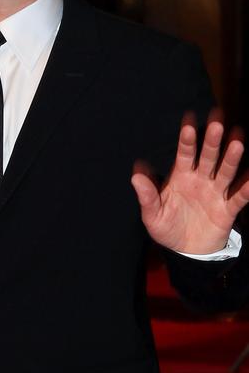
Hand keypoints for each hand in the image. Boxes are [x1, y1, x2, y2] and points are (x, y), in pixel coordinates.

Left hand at [131, 116, 248, 253]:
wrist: (184, 251)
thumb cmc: (166, 227)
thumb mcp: (152, 213)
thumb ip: (147, 194)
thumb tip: (136, 174)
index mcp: (180, 177)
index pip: (184, 154)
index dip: (187, 139)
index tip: (189, 121)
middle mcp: (200, 180)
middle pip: (207, 157)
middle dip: (212, 140)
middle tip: (217, 121)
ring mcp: (215, 193)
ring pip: (225, 171)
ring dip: (231, 157)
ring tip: (237, 140)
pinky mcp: (227, 210)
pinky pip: (239, 197)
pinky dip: (247, 187)